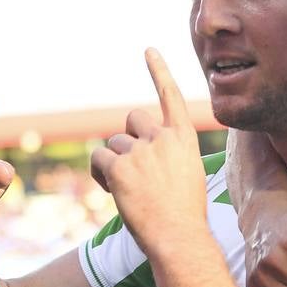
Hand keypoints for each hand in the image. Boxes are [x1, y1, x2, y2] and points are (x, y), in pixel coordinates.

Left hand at [91, 49, 208, 258]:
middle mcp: (163, 137)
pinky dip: (101, 173)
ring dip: (116, 163)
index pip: (171, 96)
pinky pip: (98, 159)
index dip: (158, 71)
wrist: (179, 237)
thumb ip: (169, 154)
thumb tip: (142, 152)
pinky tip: (113, 190)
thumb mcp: (188, 175)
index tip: (148, 50)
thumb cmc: (185, 214)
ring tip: (131, 191)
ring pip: (114, 144)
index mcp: (184, 138)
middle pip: (134, 119)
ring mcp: (141, 151)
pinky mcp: (119, 166)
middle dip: (129, 138)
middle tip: (135, 168)